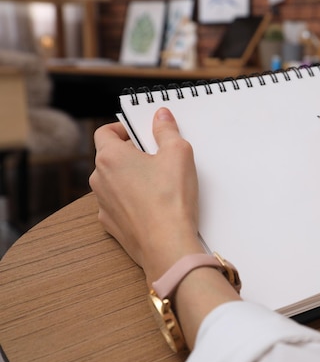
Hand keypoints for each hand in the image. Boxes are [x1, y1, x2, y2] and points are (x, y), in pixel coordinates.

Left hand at [89, 107, 202, 284]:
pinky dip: (133, 201)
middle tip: (158, 157)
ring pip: (114, 183)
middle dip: (132, 154)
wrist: (167, 245)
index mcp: (110, 157)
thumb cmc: (171, 199)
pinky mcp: (111, 225)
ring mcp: (103, 205)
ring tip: (160, 184)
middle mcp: (99, 180)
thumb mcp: (178, 154)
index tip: (141, 133)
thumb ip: (167, 130)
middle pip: (110, 157)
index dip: (122, 129)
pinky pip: (119, 205)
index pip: (104, 132)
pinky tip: (154, 206)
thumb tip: (160, 116)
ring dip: (132, 179)